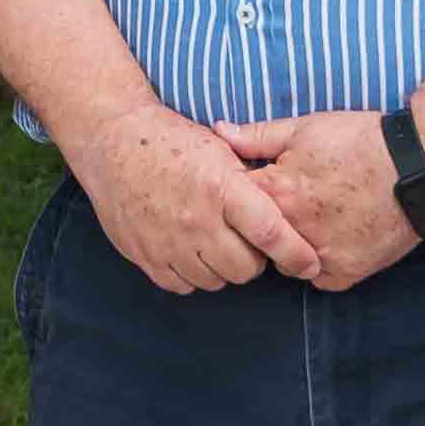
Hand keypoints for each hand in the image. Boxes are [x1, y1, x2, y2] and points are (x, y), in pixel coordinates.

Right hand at [76, 105, 319, 294]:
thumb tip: (289, 218)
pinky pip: (182, 285)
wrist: (113, 140)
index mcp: (221, 188)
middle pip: (246, 269)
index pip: (271, 233)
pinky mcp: (144, 255)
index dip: (296, 255)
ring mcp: (167, 242)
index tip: (310, 264)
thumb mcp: (221, 150)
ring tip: (214, 241)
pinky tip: (189, 250)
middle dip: (254, 259)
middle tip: (245, 240)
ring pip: (215, 281)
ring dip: (222, 267)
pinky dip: (192, 274)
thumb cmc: (173, 142)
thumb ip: (253, 186)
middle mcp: (195, 220)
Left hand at [213, 109, 424, 291]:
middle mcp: (293, 231)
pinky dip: (321, 261)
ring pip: (285, 261)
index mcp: (275, 194)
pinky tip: (334, 236)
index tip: (257, 187)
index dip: (241, 196)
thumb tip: (218, 131)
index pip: (233, 206)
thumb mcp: (305, 128)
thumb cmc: (362, 141)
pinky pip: (318, 277)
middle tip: (292, 203)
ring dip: (292, 245)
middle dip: (265, 224)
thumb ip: (256, 136)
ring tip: (315, 217)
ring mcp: (320, 256)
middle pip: (257, 238)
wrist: (422, 165)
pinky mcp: (347, 273)